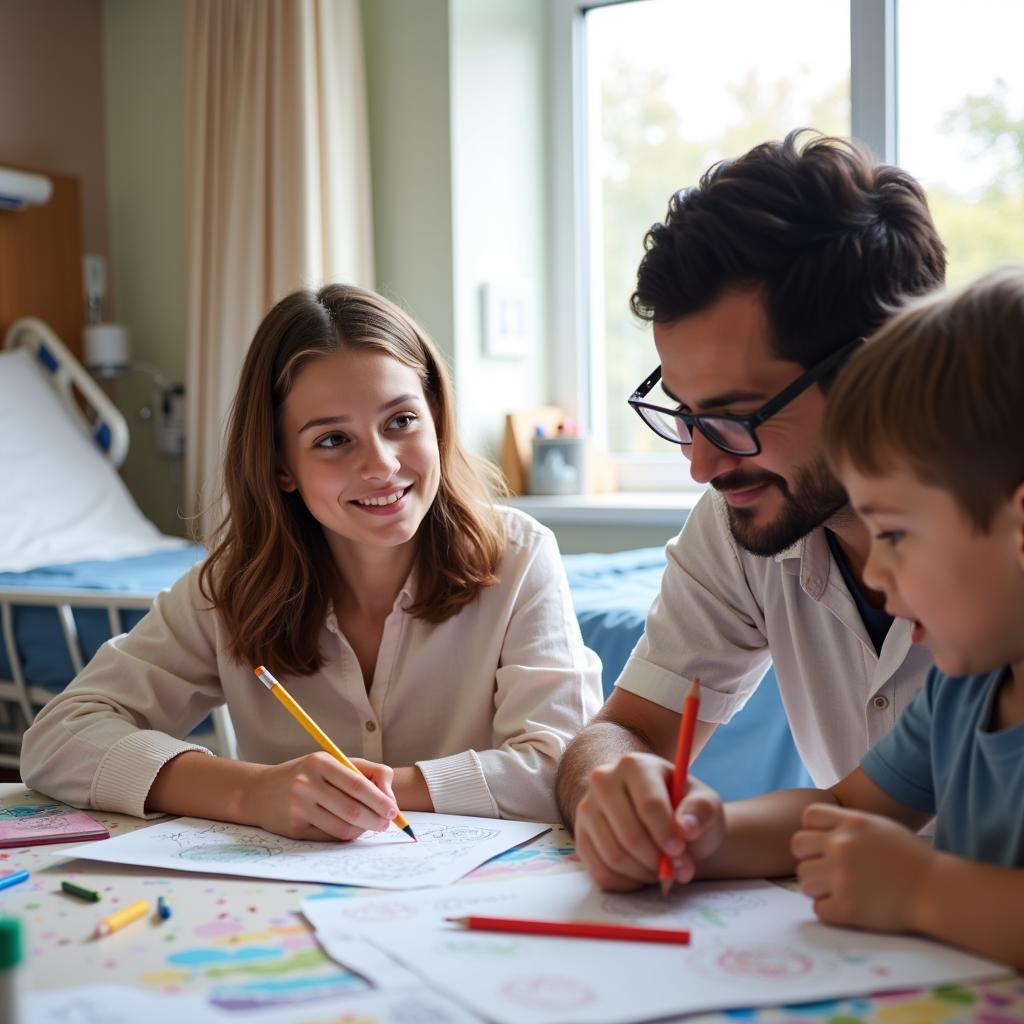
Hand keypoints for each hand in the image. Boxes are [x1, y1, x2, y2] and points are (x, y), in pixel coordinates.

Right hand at [244, 752, 397, 840]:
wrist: (260, 791)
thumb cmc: (307, 774)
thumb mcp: (333, 762)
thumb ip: (367, 772)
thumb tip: (390, 798)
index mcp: (320, 763)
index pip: (358, 785)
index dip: (380, 800)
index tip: (393, 811)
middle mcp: (306, 784)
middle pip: (352, 810)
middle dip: (376, 820)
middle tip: (386, 824)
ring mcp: (298, 808)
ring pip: (342, 828)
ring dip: (362, 830)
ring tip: (369, 826)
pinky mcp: (293, 829)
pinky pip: (328, 837)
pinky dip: (344, 836)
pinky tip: (349, 830)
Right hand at [574, 753, 723, 890]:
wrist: (663, 821)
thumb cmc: (685, 810)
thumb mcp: (705, 804)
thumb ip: (701, 811)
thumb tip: (686, 828)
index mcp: (635, 765)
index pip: (649, 805)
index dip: (667, 834)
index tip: (681, 851)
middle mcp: (603, 781)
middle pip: (629, 835)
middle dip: (658, 860)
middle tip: (676, 868)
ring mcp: (587, 809)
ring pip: (614, 856)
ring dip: (644, 874)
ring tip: (662, 870)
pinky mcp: (581, 837)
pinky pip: (601, 873)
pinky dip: (627, 884)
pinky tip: (642, 874)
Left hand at [792, 803, 934, 931]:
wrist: (936, 891)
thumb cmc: (909, 858)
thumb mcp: (878, 826)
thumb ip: (846, 824)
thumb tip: (814, 831)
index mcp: (851, 822)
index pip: (808, 816)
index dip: (813, 829)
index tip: (825, 842)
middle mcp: (842, 846)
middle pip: (798, 846)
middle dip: (810, 857)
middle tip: (827, 868)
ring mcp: (842, 878)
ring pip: (803, 879)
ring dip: (817, 885)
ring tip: (838, 889)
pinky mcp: (847, 909)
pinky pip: (817, 908)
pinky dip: (829, 909)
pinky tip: (846, 906)